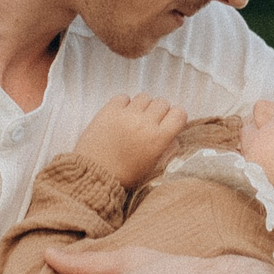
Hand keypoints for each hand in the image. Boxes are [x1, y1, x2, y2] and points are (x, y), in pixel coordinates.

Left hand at [74, 93, 188, 188]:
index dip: (175, 117)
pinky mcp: (110, 110)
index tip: (168, 123)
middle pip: (162, 103)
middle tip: (149, 123)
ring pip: (144, 97)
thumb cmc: (124, 175)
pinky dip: (124, 104)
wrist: (94, 174)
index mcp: (159, 139)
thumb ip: (166, 150)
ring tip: (134, 118)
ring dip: (142, 106)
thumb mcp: (152, 168)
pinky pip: (124, 97)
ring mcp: (127, 114)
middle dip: (158, 112)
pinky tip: (121, 116)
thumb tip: (173, 137)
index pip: (179, 113)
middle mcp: (145, 123)